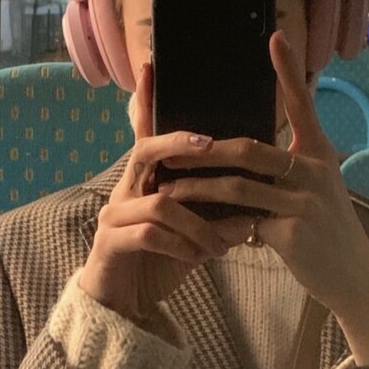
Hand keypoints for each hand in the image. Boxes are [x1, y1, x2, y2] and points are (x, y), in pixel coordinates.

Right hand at [79, 63, 229, 325]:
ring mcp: (116, 214)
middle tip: (209, 143)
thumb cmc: (163, 257)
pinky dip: (183, 244)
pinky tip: (202, 257)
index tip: (151, 67)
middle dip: (178, 144)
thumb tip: (255, 199)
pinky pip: (152, 234)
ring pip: (160, 201)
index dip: (147, 101)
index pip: (145, 133)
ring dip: (197, 222)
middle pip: (146, 151)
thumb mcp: (193, 230)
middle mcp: (127, 189)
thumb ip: (216, 211)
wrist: (126, 300)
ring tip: (221, 243)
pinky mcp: (113, 242)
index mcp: (146, 179)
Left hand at [157, 31, 368, 364]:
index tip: (274, 36)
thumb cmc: (326, 228)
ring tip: (167, 188)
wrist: (352, 276)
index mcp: (319, 152)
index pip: (301, 104)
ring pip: (236, 185)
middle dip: (202, 150)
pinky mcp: (292, 232)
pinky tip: (195, 227)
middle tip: (167, 147)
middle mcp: (314, 169)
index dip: (288, 70)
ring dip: (196, 187)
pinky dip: (214, 224)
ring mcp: (304, 200)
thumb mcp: (315, 188)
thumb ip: (284, 169)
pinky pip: (241, 221)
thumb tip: (237, 156)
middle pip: (248, 148)